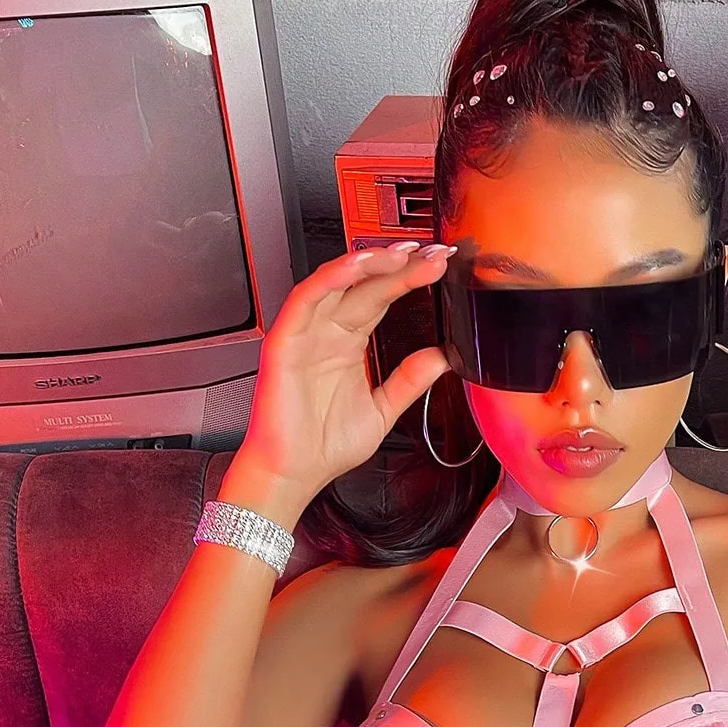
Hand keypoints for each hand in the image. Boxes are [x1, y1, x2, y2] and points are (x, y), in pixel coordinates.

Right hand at [237, 240, 457, 500]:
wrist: (294, 473)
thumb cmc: (325, 444)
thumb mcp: (383, 409)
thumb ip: (409, 381)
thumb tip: (441, 358)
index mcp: (350, 343)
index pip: (382, 297)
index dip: (410, 279)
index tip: (439, 266)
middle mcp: (329, 331)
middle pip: (366, 284)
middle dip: (399, 265)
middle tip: (431, 253)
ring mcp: (307, 332)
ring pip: (337, 282)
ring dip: (369, 263)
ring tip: (401, 253)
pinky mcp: (286, 340)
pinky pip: (306, 299)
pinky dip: (330, 278)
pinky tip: (356, 267)